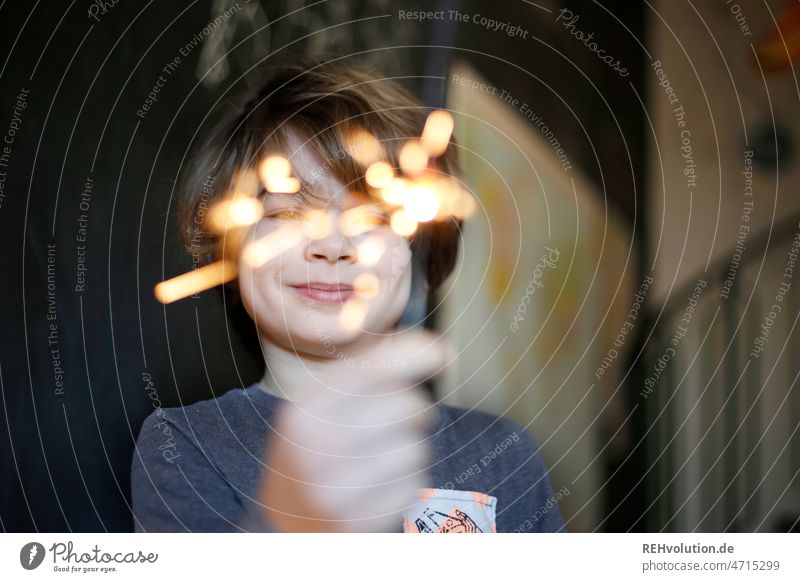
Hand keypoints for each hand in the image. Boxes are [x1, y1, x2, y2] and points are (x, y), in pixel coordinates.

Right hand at [256, 328, 451, 531]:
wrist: (283, 527)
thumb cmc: (314, 455)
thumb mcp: (319, 409)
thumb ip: (369, 373)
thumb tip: (440, 351)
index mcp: (304, 410)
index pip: (374, 368)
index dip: (416, 355)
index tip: (441, 354)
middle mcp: (317, 447)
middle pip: (406, 406)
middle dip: (412, 410)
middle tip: (396, 421)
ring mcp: (337, 489)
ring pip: (416, 448)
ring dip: (409, 450)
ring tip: (380, 459)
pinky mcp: (361, 522)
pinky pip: (413, 486)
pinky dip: (406, 483)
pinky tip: (379, 487)